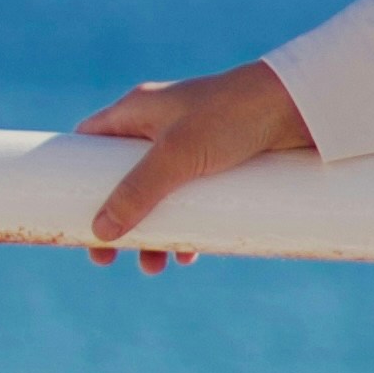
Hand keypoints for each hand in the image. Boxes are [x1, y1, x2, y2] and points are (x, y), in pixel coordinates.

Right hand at [77, 60, 315, 264]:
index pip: (90, 142)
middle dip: (118, 219)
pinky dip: (188, 226)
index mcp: (140, 111)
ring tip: (155, 267)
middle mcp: (162, 126)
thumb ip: (138, 191)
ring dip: (153, 232)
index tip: (71, 215)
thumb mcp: (177, 155)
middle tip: (108, 258)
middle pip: (123, 178)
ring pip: (160, 196)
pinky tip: (191, 253)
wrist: (302, 106)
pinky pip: (194, 201)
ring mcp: (193, 146)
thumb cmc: (234, 115)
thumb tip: (101, 232)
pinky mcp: (223, 163)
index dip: (75, 177)